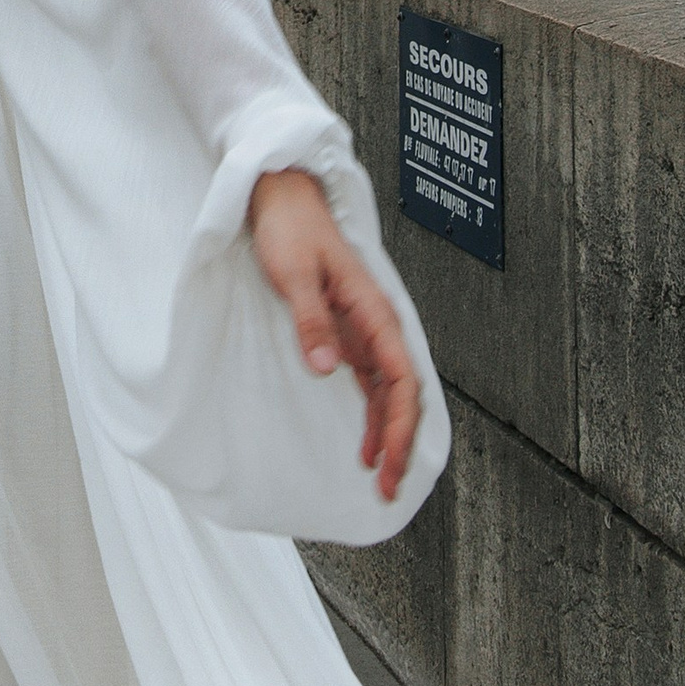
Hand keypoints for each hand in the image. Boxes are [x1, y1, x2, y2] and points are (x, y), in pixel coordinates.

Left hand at [249, 167, 422, 503]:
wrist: (282, 197)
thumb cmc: (291, 228)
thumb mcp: (294, 275)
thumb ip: (312, 321)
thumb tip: (327, 368)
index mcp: (373, 311)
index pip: (401, 381)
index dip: (398, 427)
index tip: (388, 462)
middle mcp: (376, 324)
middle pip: (401, 394)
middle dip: (399, 442)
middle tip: (387, 488)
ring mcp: (363, 330)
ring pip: (388, 393)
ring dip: (386, 433)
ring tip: (378, 476)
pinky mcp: (347, 332)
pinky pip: (369, 382)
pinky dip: (370, 414)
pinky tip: (363, 441)